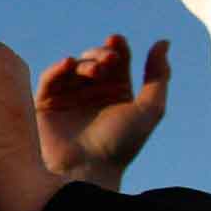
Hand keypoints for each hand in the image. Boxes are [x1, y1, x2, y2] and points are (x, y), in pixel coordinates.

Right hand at [35, 34, 169, 190]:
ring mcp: (69, 96)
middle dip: (101, 54)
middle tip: (108, 60)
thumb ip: (159, 75)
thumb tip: (163, 42)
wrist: (87, 169)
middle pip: (96, 59)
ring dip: (84, 62)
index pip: (118, 60)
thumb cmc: (121, 144)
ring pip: (74, 66)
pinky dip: (58, 68)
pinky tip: (68, 64)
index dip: (118, 47)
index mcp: (118, 92)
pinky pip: (50, 78)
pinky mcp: (47, 102)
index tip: (117, 41)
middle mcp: (93, 92)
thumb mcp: (150, 109)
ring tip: (94, 71)